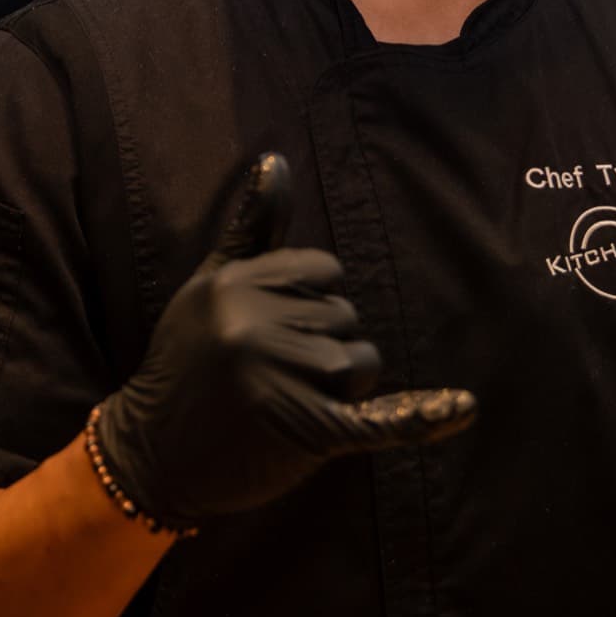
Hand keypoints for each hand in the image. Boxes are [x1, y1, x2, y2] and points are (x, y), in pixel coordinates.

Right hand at [93, 152, 477, 528]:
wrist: (152, 455)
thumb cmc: (186, 363)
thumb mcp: (209, 288)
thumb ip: (251, 229)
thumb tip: (277, 161)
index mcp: (237, 284)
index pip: (325, 270)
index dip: (310, 300)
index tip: (270, 328)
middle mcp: (257, 327)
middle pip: (344, 317)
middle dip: (321, 344)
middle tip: (268, 375)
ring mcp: (283, 381)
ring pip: (361, 363)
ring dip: (339, 387)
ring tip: (284, 404)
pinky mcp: (308, 432)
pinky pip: (380, 419)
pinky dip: (423, 418)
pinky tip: (463, 408)